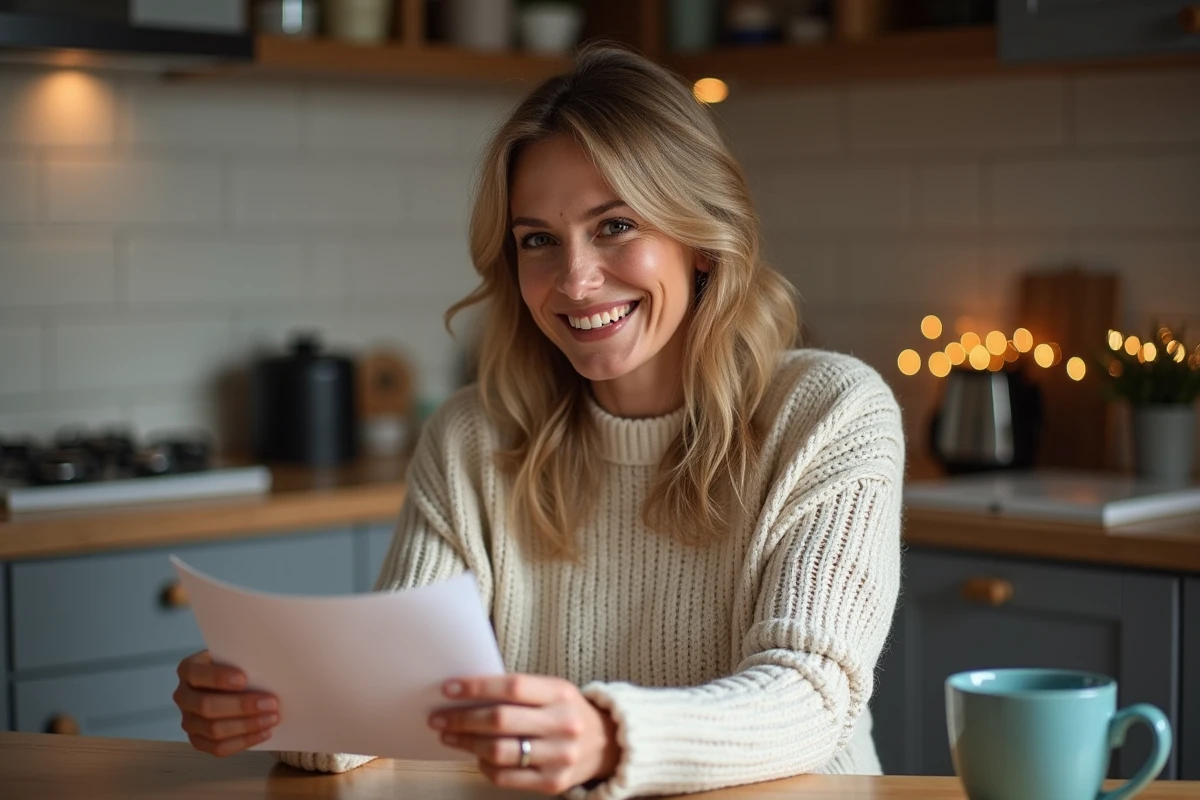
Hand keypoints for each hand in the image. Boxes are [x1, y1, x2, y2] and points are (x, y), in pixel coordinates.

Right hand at [173, 650, 280, 756]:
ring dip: (246, 726)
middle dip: (241, 706)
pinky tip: (264, 733)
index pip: (197, 674)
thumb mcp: (235, 655)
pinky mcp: (197, 740)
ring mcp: (188, 720)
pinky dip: (243, 742)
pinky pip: (218, 748)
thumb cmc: (236, 665)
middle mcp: (183, 696)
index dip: (218, 678)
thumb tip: (268, 668)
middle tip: (271, 703)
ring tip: (272, 719)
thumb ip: (243, 659)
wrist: (229, 684)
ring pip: (213, 730)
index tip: (244, 679)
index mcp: (188, 669)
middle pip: (206, 706)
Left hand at [429, 674, 619, 793]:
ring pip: (500, 752)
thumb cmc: (566, 711)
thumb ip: (518, 692)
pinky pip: (506, 777)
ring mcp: (560, 756)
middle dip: (462, 719)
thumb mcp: (552, 690)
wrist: (606, 743)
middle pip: (502, 720)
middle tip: (438, 718)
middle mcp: (563, 724)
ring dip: (467, 744)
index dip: (477, 687)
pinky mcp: (553, 783)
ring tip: (450, 736)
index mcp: (561, 693)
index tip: (449, 688)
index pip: (513, 687)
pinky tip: (477, 756)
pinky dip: (484, 766)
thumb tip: (465, 694)